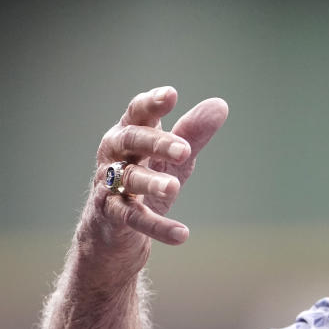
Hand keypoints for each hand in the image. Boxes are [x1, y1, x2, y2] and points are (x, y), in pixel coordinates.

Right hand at [88, 86, 227, 263]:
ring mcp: (109, 186)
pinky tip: (182, 234)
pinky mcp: (112, 216)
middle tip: (184, 151)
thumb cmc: (145, 182)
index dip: (151, 103)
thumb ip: (193, 134)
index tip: (170, 94)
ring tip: (173, 187)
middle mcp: (114, 155)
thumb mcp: (173, 158)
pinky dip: (157, 227)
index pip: (137, 113)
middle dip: (156, 143)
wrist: (112, 230)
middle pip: (131, 141)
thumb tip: (220, 105)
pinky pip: (133, 219)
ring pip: (128, 179)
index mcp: (129, 134)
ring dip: (151, 182)